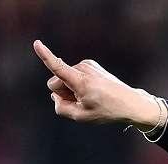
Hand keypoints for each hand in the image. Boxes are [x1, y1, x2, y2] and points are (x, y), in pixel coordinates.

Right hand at [33, 39, 162, 126]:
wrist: (131, 103)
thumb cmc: (108, 111)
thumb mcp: (82, 116)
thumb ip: (62, 107)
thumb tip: (56, 96)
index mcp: (81, 81)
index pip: (58, 68)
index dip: (45, 56)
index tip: (37, 43)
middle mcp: (83, 68)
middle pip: (55, 82)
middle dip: (63, 93)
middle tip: (82, 102)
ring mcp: (87, 65)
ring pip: (64, 79)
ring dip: (72, 89)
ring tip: (91, 97)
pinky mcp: (90, 65)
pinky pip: (73, 76)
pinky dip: (79, 84)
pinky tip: (92, 92)